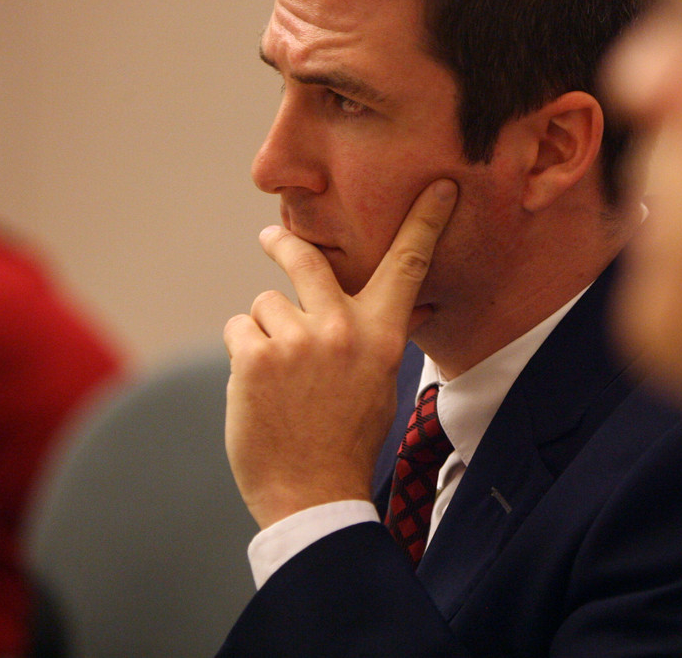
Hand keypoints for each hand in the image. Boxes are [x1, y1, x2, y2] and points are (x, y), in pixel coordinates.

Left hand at [224, 178, 458, 528]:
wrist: (312, 493)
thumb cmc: (348, 438)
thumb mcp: (379, 382)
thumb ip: (372, 337)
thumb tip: (380, 306)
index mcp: (383, 335)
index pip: (408, 265)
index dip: (425, 221)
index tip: (440, 187)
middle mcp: (343, 329)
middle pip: (308, 258)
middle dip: (285, 243)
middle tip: (273, 237)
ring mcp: (297, 340)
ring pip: (265, 304)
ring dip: (265, 332)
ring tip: (278, 378)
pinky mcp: (256, 356)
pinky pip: (241, 329)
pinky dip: (245, 354)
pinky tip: (259, 389)